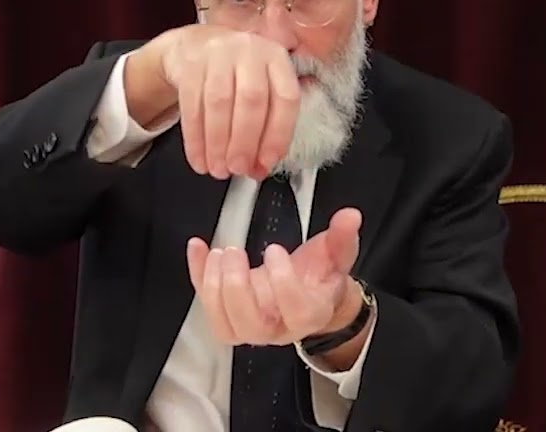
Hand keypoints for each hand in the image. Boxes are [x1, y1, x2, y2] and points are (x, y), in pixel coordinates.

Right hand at [150, 24, 299, 179]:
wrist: (197, 46)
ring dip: (217, 143)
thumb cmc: (236, 74)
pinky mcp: (190, 63)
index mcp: (276, 59)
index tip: (267, 162)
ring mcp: (218, 54)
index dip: (278, 134)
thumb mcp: (260, 87)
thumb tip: (259, 167)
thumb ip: (265, 127)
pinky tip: (199, 158)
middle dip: (244, 142)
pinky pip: (191, 105)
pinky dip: (195, 138)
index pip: (285, 98)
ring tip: (218, 168)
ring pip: (219, 103)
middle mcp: (250, 51)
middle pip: (251, 99)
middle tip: (238, 168)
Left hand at [186, 208, 361, 346]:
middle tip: (234, 252)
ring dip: (213, 287)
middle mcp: (278, 327)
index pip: (295, 309)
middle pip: (252, 323)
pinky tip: (198, 248)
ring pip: (224, 325)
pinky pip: (207, 307)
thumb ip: (342, 236)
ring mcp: (251, 329)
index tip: (275, 250)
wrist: (309, 297)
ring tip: (218, 253)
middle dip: (237, 287)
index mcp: (309, 313)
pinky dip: (197, 277)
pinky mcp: (229, 320)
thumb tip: (349, 217)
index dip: (282, 281)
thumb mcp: (336, 255)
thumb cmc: (320, 279)